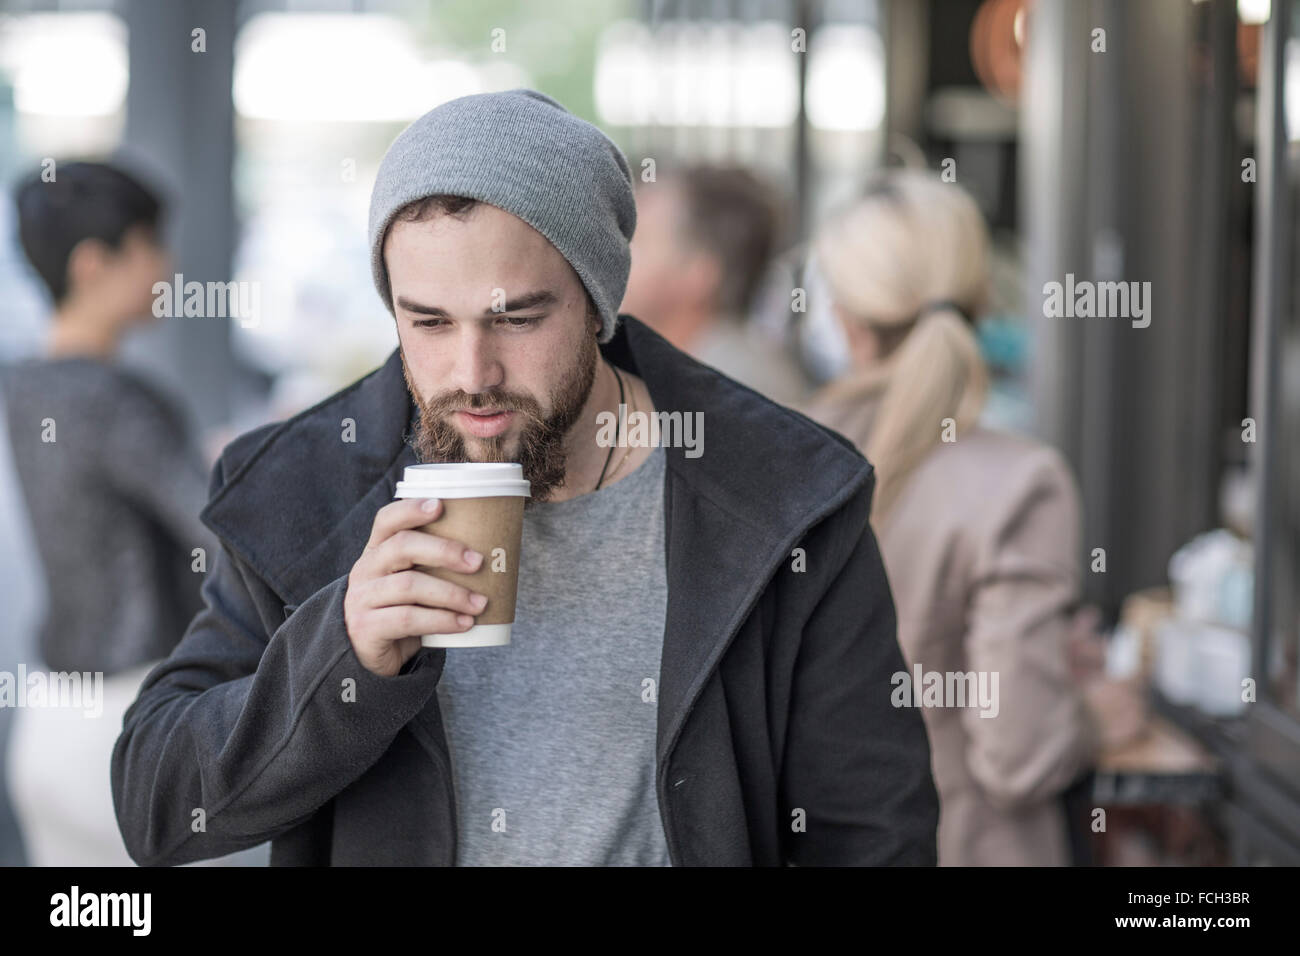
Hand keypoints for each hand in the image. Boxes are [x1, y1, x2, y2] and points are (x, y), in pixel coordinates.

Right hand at [343, 497, 487, 676]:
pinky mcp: (367, 628)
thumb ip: (434, 566)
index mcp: (376, 551)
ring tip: (480, 603)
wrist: (371, 655)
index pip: (387, 520)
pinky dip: (442, 620)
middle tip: (478, 561)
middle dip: (444, 551)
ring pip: (409, 586)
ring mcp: (362, 599)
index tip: (440, 506)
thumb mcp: (411, 582)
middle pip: (401, 547)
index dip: (411, 509)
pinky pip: (408, 619)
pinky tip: (464, 623)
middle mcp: (365, 570)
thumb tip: (491, 553)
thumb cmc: (402, 609)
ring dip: (451, 593)